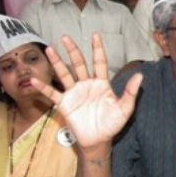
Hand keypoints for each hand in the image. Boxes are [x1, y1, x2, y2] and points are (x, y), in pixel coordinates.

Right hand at [31, 34, 142, 149]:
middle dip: (73, 50)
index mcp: (102, 83)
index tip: (95, 35)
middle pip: (79, 64)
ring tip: (50, 50)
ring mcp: (75, 93)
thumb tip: (141, 75)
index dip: (98, 49)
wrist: (98, 140)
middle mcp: (87, 85)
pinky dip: (43, 87)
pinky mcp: (65, 104)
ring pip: (65, 74)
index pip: (100, 62)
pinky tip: (34, 80)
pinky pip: (53, 93)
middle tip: (66, 37)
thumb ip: (131, 92)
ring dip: (57, 62)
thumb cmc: (112, 124)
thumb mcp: (125, 109)